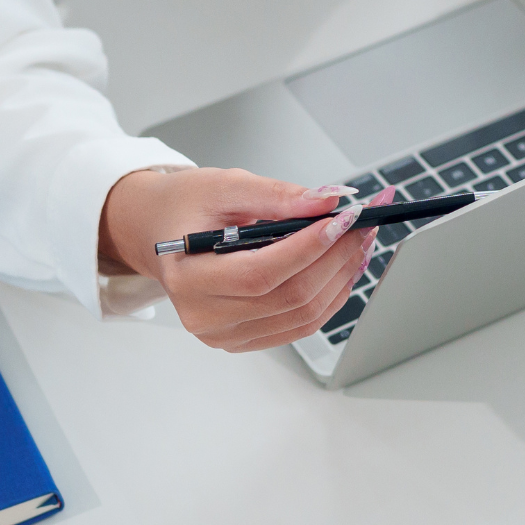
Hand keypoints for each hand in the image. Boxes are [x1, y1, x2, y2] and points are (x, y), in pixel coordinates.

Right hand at [98, 168, 379, 351]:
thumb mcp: (225, 186)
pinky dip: (331, 295)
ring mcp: (226, 335)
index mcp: (188, 278)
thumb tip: (328, 201)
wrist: (160, 231)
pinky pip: (300, 324)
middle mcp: (204, 317)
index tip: (344, 217)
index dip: (310, 247)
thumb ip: (277, 195)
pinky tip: (343, 266)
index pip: (261, 273)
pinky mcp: (246, 338)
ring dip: (342, 276)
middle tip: (363, 223)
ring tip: (360, 240)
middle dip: (337, 257)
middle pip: (290, 297)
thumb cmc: (186, 207)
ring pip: (304, 315)